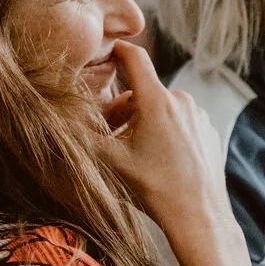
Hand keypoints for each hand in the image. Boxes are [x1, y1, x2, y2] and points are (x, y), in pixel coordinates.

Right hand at [98, 39, 239, 246]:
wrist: (199, 216)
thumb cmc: (154, 189)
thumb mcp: (111, 163)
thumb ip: (83, 138)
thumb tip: (55, 124)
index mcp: (157, 101)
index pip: (135, 58)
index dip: (118, 50)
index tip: (108, 49)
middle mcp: (181, 101)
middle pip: (144, 92)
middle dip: (125, 109)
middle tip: (111, 136)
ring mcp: (198, 115)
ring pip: (163, 108)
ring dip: (146, 122)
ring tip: (137, 153)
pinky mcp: (209, 130)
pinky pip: (181, 122)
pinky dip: (168, 132)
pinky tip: (162, 159)